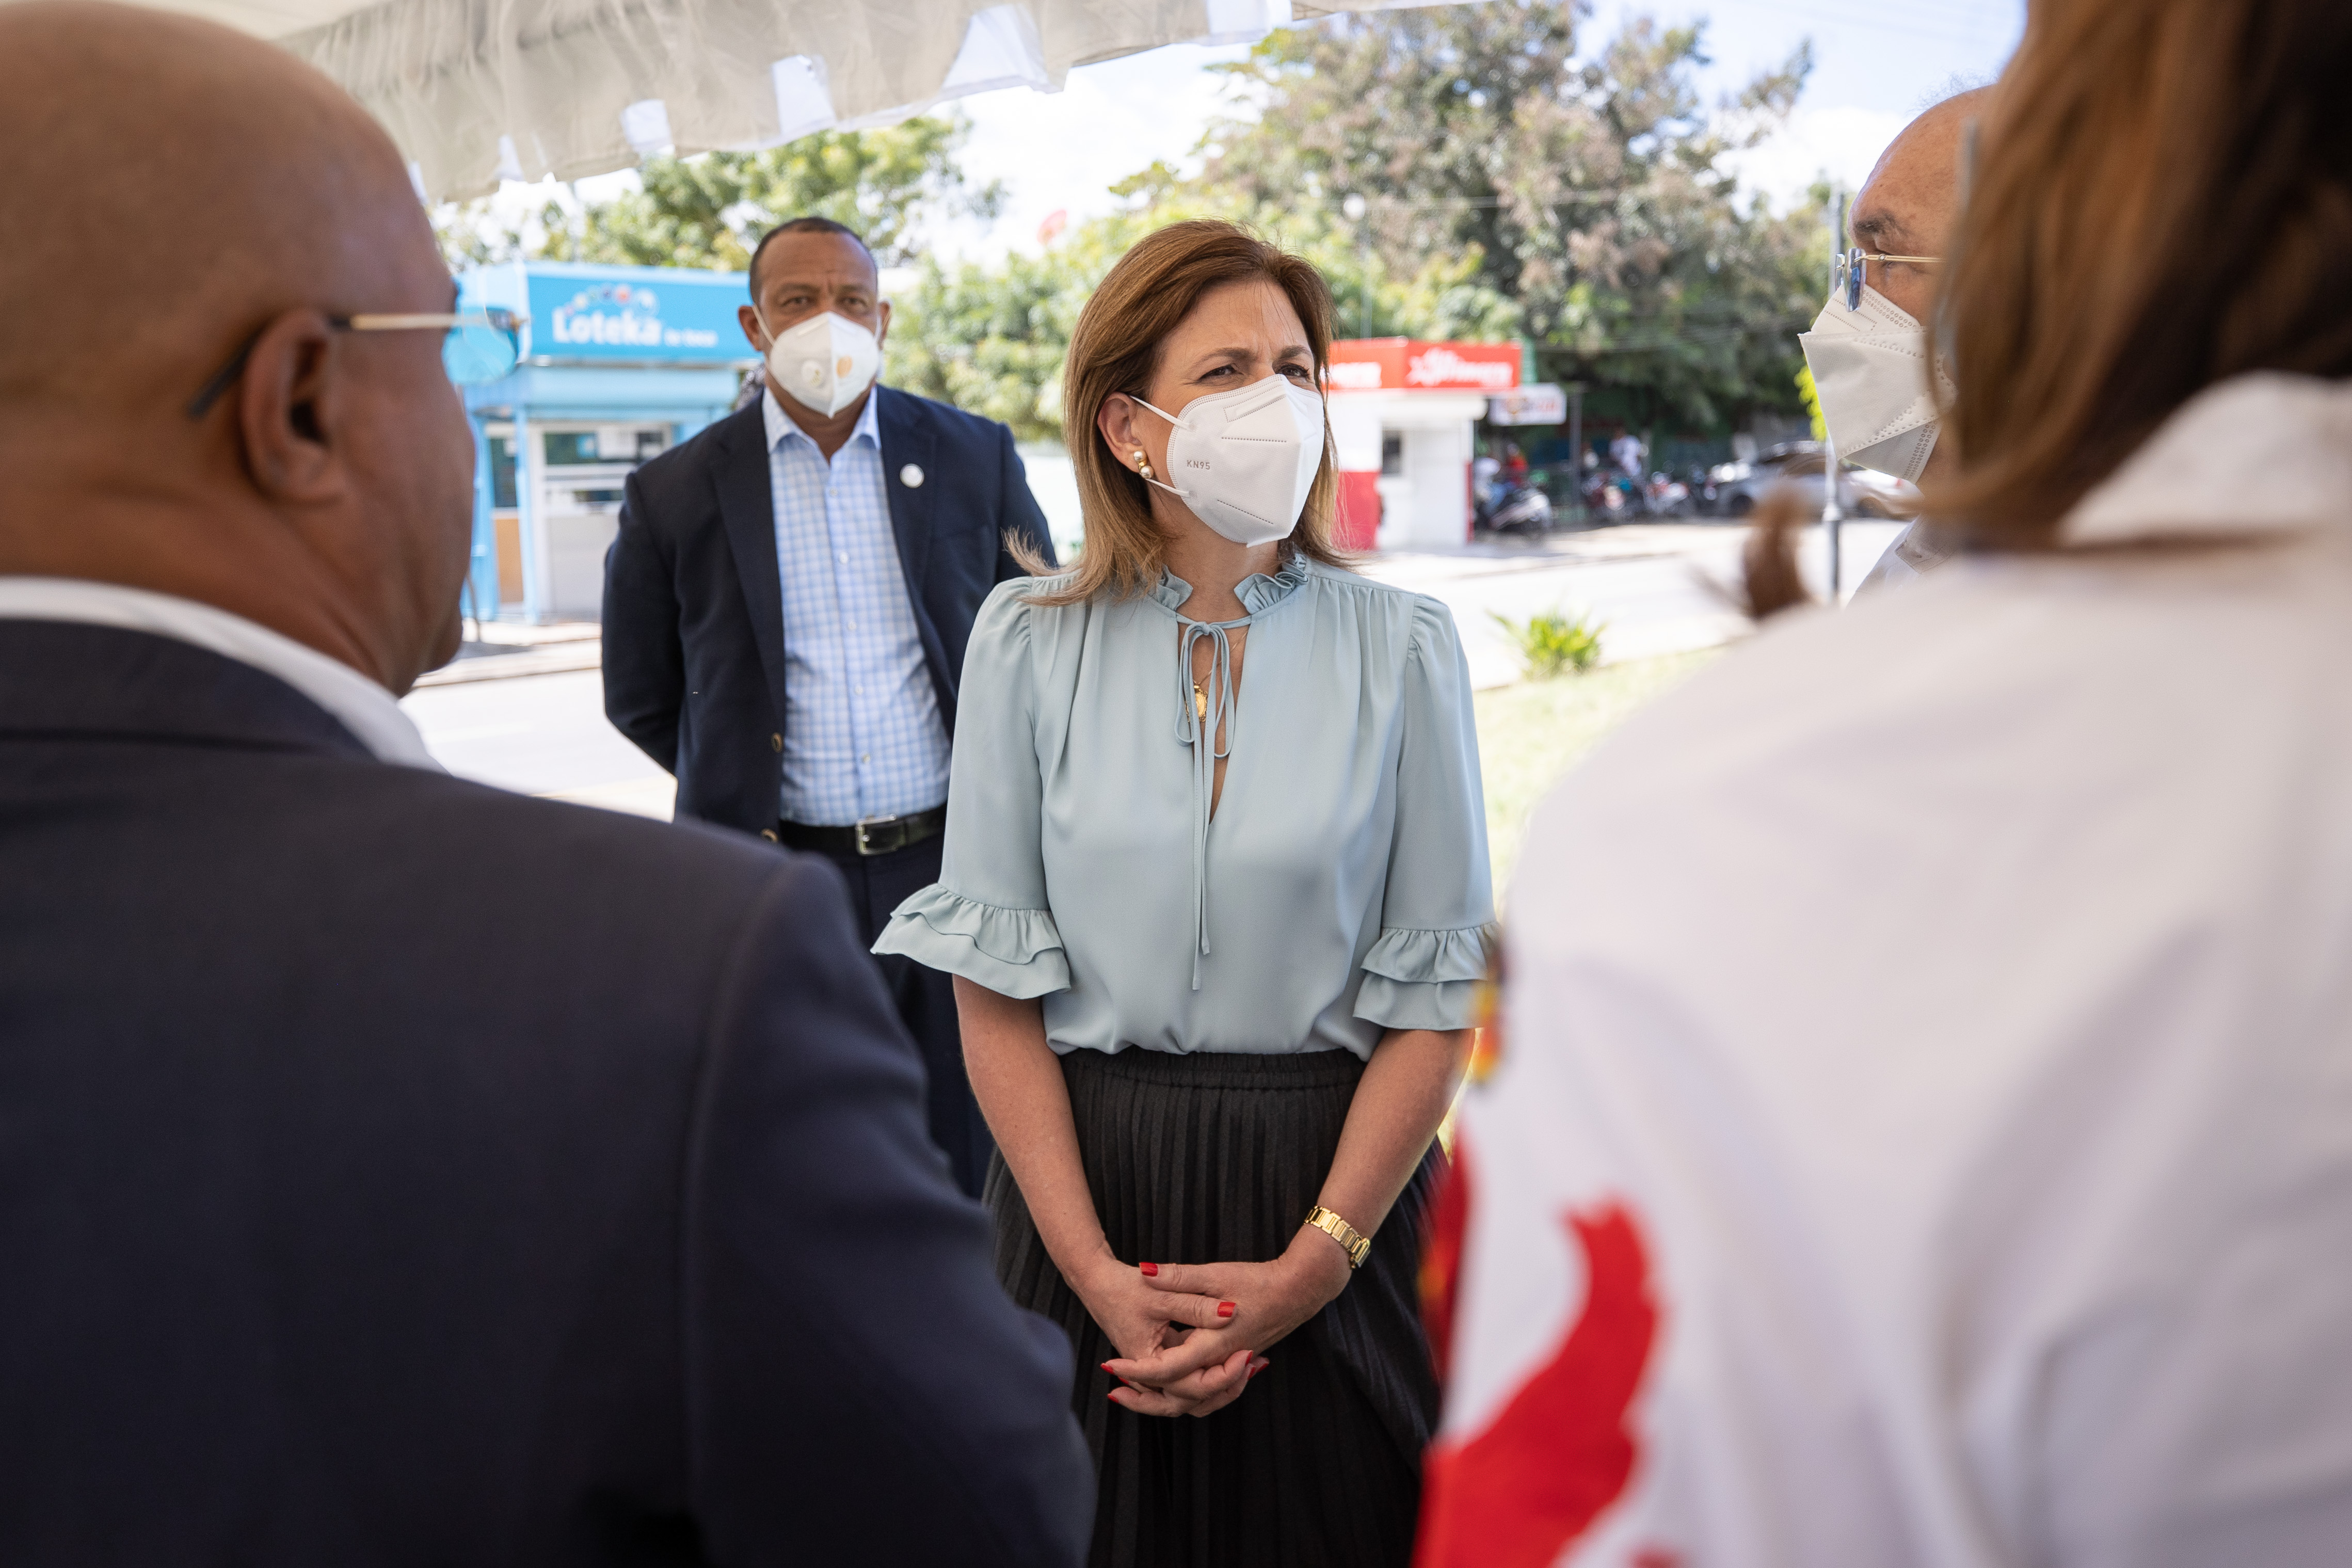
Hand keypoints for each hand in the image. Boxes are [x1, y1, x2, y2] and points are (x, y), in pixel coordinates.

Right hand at [1070, 1254, 1251, 1416]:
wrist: (1097, 1280)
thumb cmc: (1124, 1286)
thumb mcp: (1163, 1294)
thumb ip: (1196, 1304)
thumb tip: (1231, 1311)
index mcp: (1148, 1360)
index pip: (1189, 1385)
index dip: (1221, 1375)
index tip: (1246, 1355)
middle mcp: (1149, 1372)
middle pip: (1190, 1400)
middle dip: (1225, 1389)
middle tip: (1254, 1365)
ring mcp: (1154, 1367)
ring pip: (1189, 1394)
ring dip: (1219, 1387)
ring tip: (1250, 1367)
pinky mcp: (1160, 1356)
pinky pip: (1186, 1377)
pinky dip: (1210, 1374)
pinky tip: (1236, 1358)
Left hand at [1099, 1230, 1353, 1416]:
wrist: (1299, 1290)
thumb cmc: (1259, 1281)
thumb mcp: (1214, 1274)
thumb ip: (1178, 1276)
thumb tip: (1144, 1271)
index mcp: (1212, 1345)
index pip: (1167, 1370)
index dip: (1135, 1371)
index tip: (1109, 1365)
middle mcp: (1220, 1363)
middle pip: (1178, 1399)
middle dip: (1144, 1400)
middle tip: (1114, 1391)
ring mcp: (1229, 1366)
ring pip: (1194, 1401)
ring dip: (1163, 1399)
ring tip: (1134, 1390)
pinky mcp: (1233, 1362)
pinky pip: (1206, 1390)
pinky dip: (1184, 1390)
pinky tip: (1167, 1376)